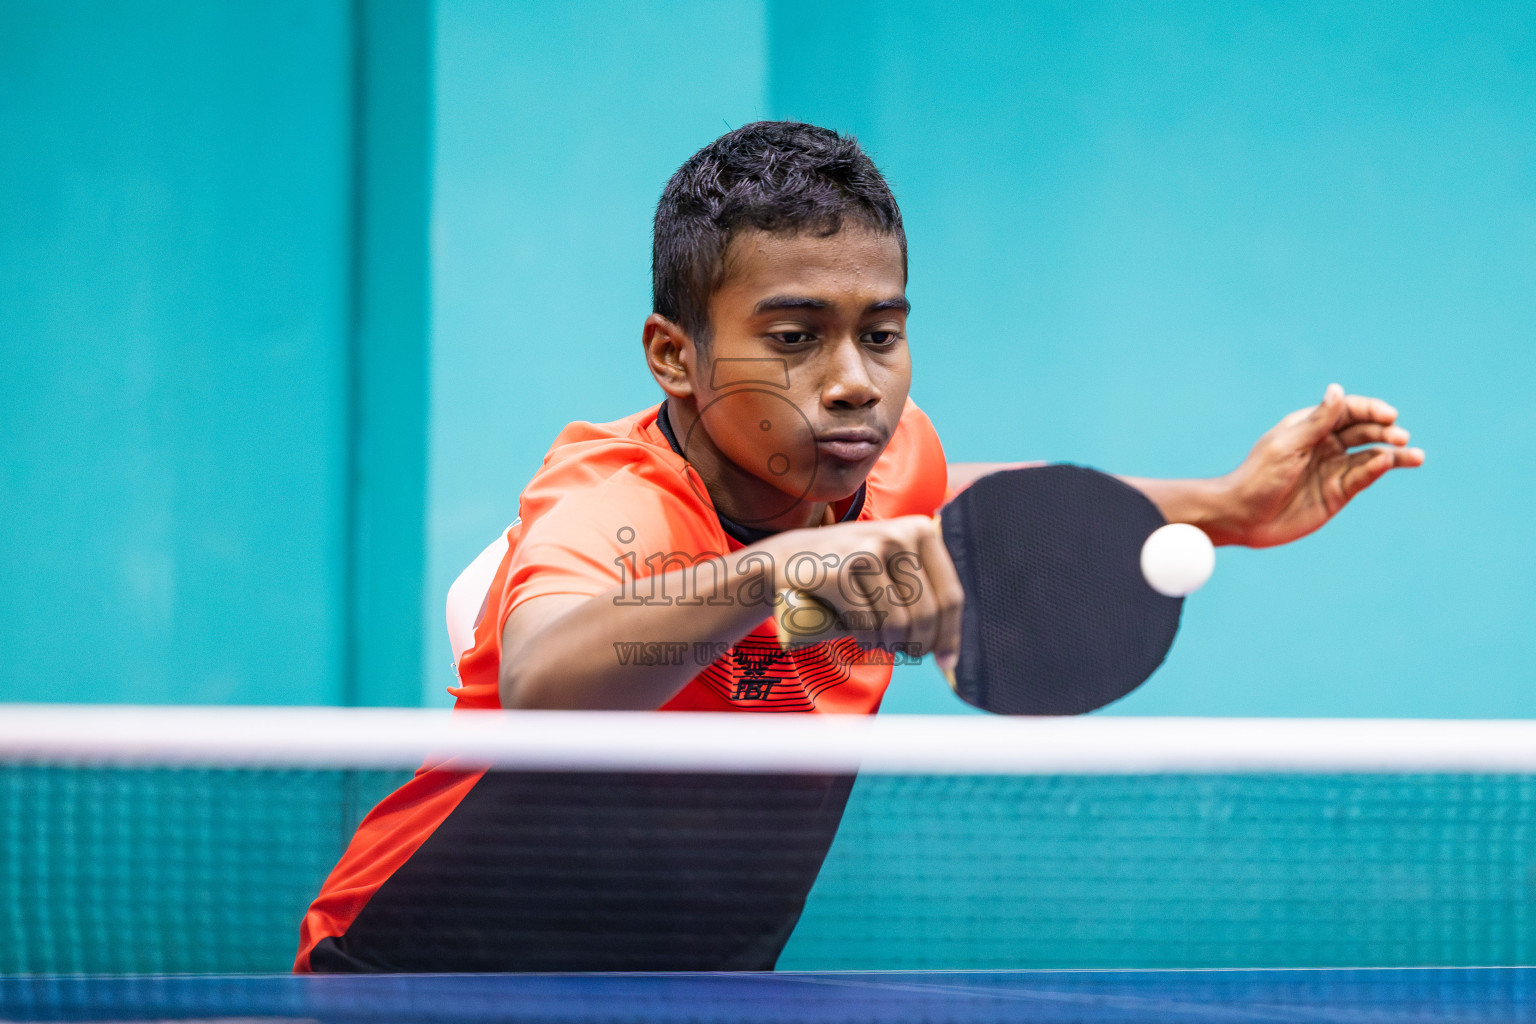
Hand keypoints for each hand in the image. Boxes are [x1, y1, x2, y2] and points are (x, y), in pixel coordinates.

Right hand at [768, 515, 964, 670]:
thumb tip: (951, 651)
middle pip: (926, 613)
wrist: (787, 558)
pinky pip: (867, 626)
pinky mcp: (840, 572)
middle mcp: (898, 535)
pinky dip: (865, 641)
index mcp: (920, 531)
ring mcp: (867, 550)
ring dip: (890, 645)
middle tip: (903, 653)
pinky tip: (860, 638)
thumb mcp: (891, 564)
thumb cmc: (848, 570)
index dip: (951, 634)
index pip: (950, 595)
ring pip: (898, 624)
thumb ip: (924, 591)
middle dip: (918, 644)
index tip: (947, 661)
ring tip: (879, 643)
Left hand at [1218, 383, 1424, 547]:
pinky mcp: (1338, 493)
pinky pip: (1363, 477)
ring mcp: (1334, 469)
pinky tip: (1388, 464)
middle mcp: (1326, 445)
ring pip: (1371, 456)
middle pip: (1365, 431)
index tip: (1389, 415)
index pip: (1348, 411)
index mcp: (1310, 426)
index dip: (1371, 410)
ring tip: (1416, 455)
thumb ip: (1317, 421)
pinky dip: (1377, 470)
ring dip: (1394, 454)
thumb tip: (1337, 390)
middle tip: (1400, 435)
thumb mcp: (1288, 445)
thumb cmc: (1258, 476)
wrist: (1243, 516)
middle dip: (1386, 431)